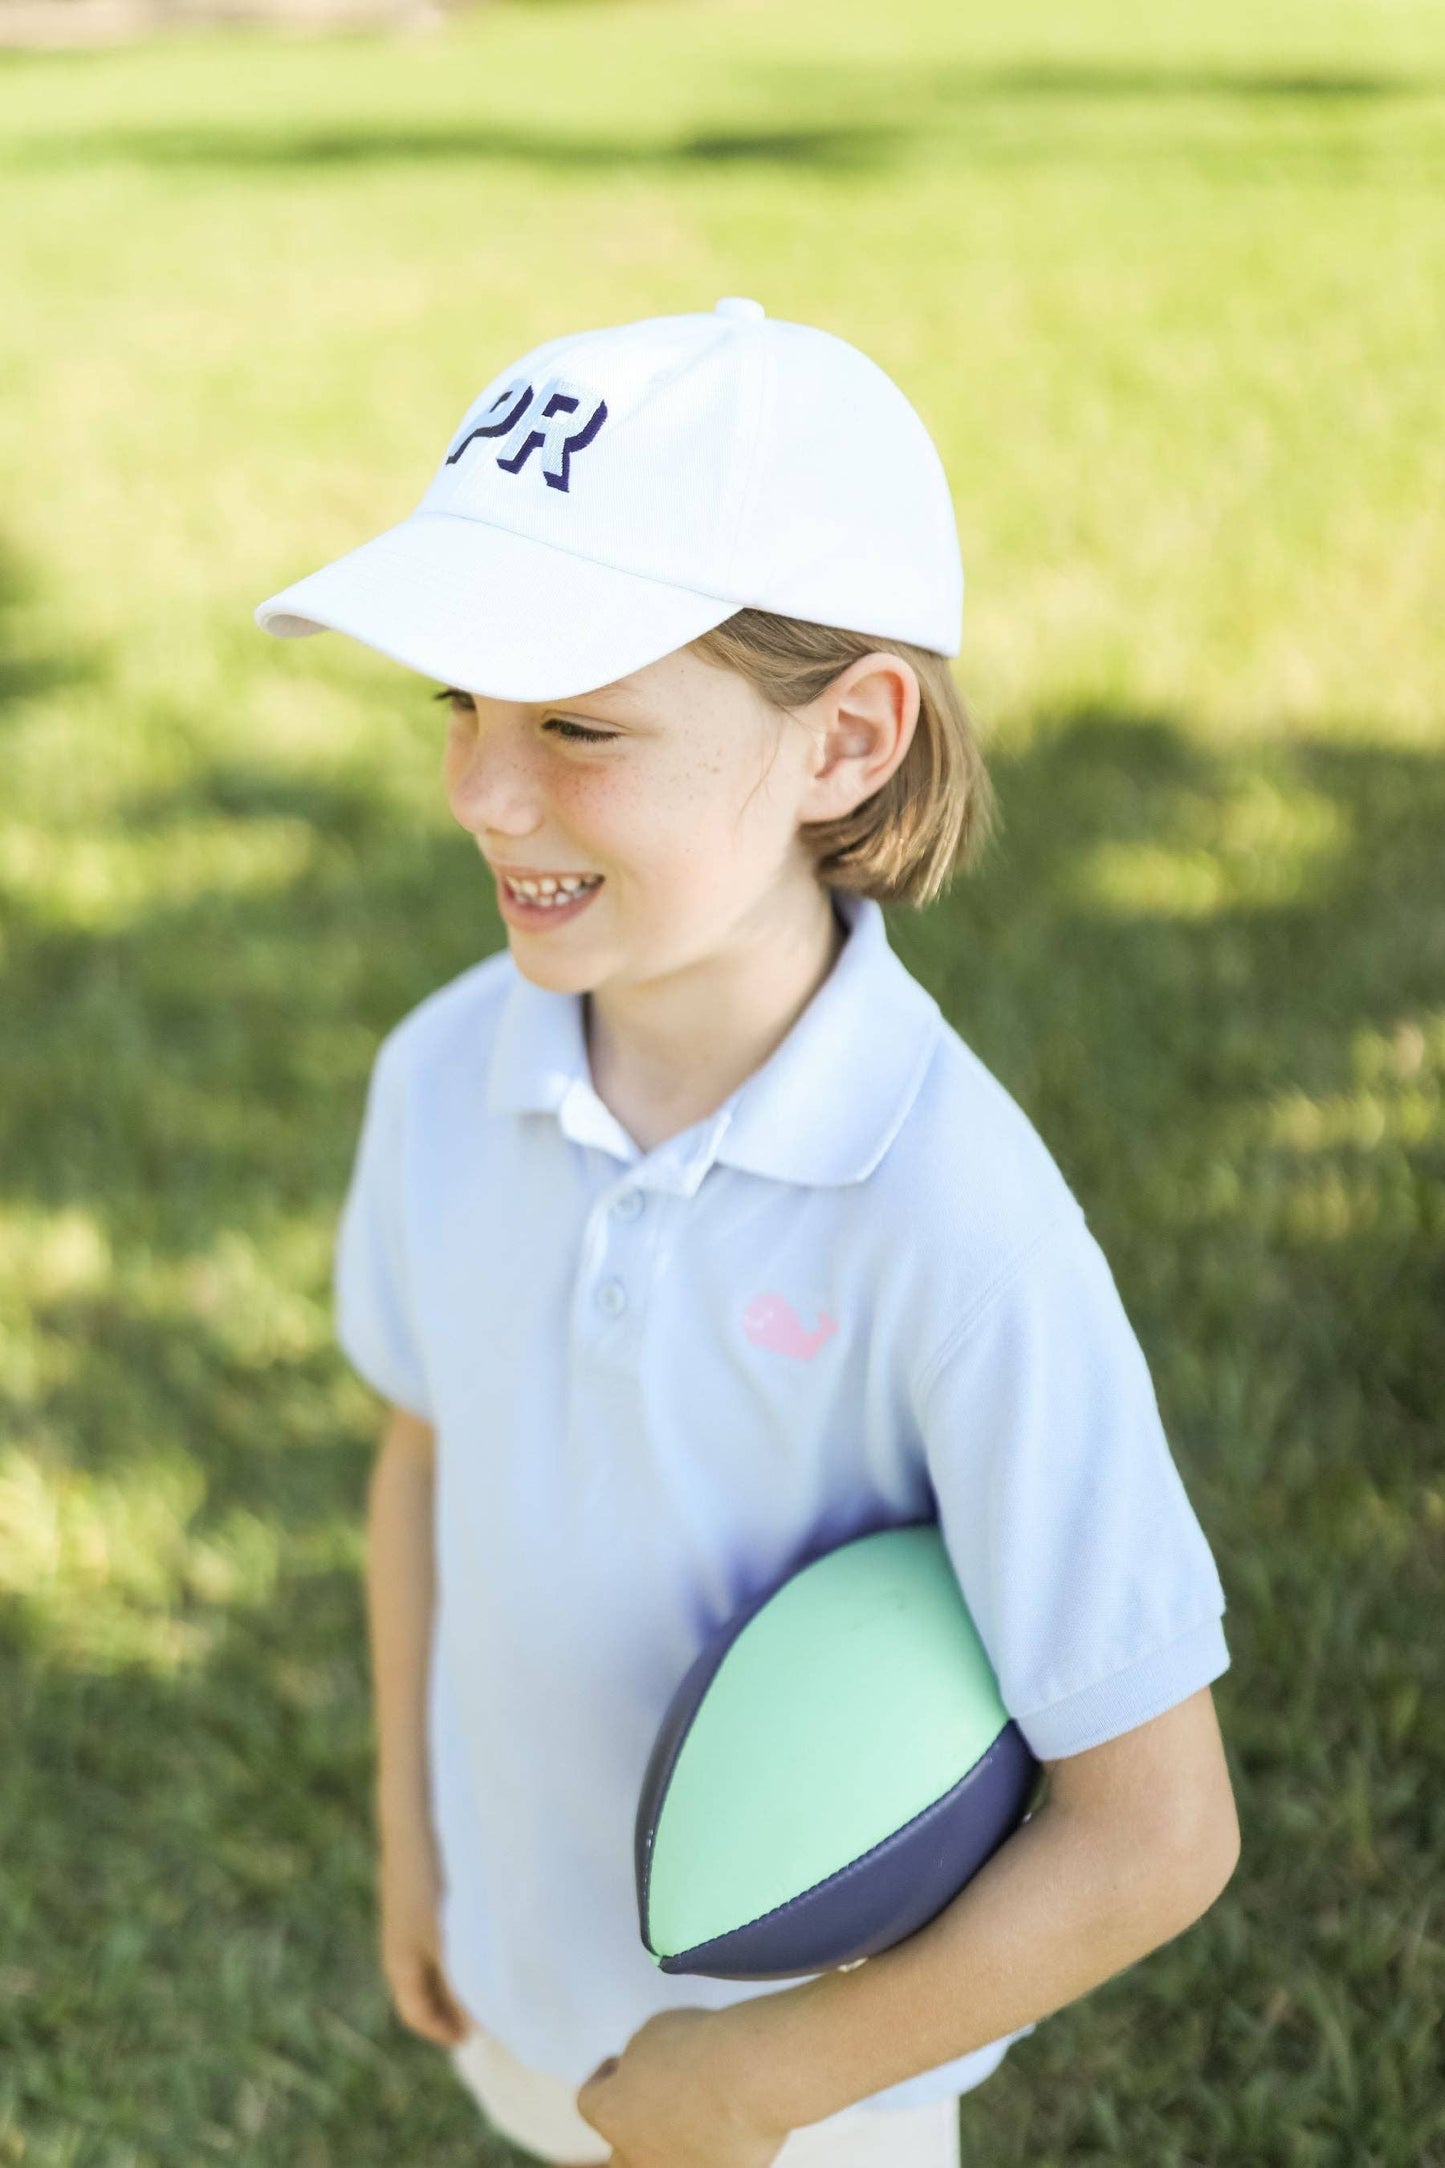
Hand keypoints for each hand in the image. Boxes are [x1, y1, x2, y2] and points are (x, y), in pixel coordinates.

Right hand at [376, 1816, 471, 2048]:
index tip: (471, 2037)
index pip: (417, 2013)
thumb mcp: (454, 1945)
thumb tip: (478, 2023)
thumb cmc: (435, 1885)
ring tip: (493, 1971)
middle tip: (489, 2009)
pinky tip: (485, 1927)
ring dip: (458, 1970)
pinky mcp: (421, 1887)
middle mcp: (399, 1941)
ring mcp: (408, 1912)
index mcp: (400, 1964)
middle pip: (424, 1986)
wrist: (417, 1818)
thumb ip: (466, 1989)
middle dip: (453, 2002)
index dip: (443, 2030)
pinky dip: (458, 1941)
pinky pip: (438, 1928)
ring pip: (433, 1956)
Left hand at [574, 2006, 789, 2167]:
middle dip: (631, 2128)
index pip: (589, 2101)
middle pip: (619, 2153)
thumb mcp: (652, 2033)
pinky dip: (713, 2146)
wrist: (750, 2077)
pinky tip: (729, 2118)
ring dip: (669, 2143)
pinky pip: (708, 2162)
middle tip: (652, 2101)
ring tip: (693, 2114)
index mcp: (611, 2114)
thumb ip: (639, 2057)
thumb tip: (645, 2069)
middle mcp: (636, 2155)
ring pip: (662, 2164)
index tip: (619, 2063)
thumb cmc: (697, 2049)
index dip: (603, 2078)